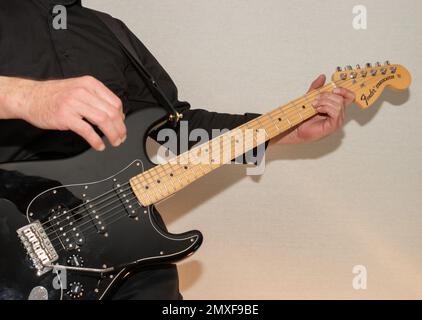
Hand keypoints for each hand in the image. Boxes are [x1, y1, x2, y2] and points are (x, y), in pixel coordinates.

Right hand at [0, 76, 125, 150]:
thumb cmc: (54, 95)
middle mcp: (83, 91)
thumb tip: (116, 114)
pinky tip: (99, 146)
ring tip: (114, 142)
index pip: (115, 102)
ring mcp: (74, 103)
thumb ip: (96, 99)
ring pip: (103, 121)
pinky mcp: (65, 116)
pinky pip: (87, 130)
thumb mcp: (78, 89)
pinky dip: (96, 140)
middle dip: (120, 128)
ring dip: (112, 135)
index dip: (122, 117)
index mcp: (90, 84)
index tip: (122, 126)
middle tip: (121, 138)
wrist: (29, 97)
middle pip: (111, 113)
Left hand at [271, 75, 354, 144]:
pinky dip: (325, 108)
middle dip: (327, 96)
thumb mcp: (310, 97)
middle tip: (315, 99)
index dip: (344, 91)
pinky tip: (317, 110)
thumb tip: (322, 76)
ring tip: (314, 105)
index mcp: (336, 107)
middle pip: (341, 98)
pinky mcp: (333, 126)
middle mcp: (339, 114)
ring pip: (338, 104)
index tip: (334, 89)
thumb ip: (317, 87)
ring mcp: (337, 121)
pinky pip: (335, 112)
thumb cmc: (304, 116)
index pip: (349, 96)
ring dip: (324, 101)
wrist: (297, 127)